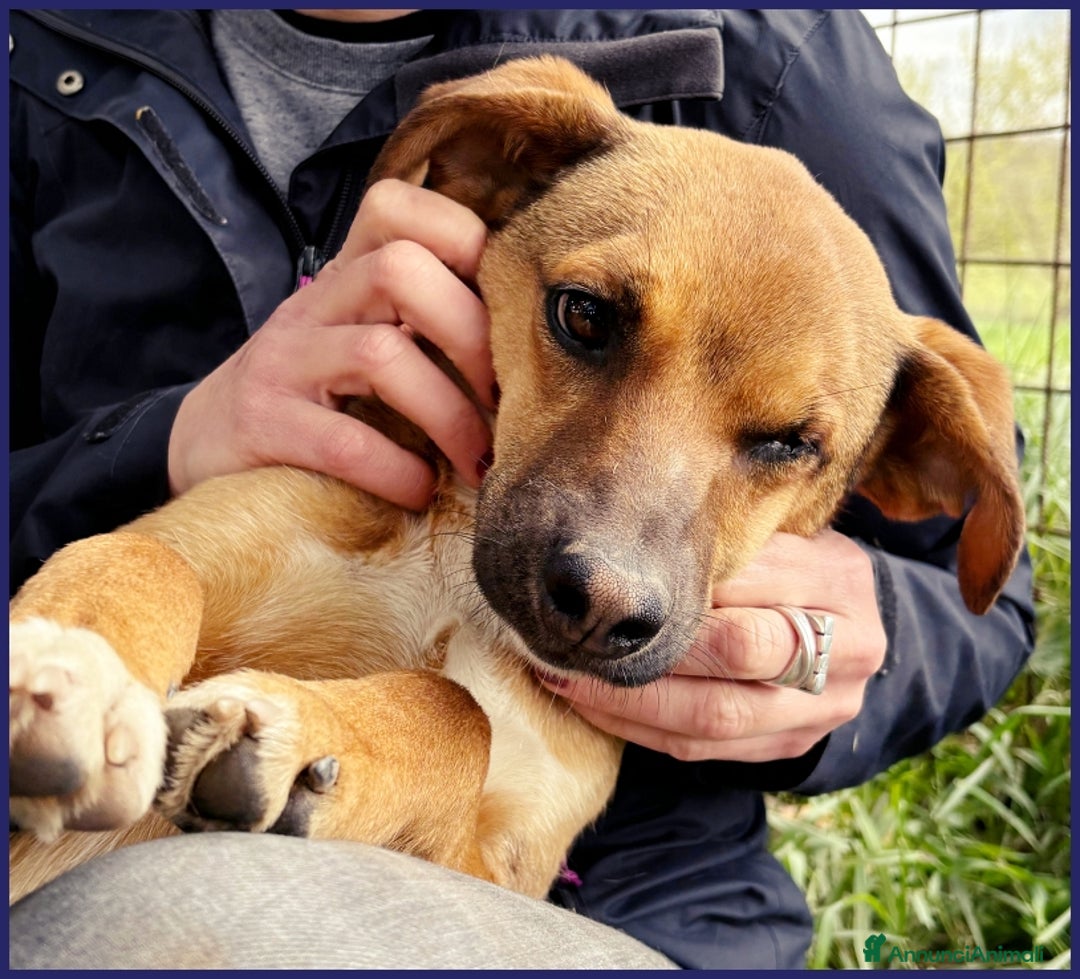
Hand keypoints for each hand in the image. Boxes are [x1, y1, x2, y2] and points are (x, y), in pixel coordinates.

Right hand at [168, 180, 495, 509]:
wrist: (202, 445)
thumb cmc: (311, 396)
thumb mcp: (357, 339)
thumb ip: (418, 324)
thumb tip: (524, 345)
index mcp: (343, 277)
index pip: (398, 209)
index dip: (465, 242)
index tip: (504, 310)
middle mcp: (312, 305)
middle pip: (401, 270)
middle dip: (474, 338)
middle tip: (505, 400)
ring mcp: (282, 360)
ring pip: (382, 355)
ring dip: (450, 416)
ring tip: (477, 461)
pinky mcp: (263, 425)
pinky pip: (346, 442)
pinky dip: (399, 471)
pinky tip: (418, 491)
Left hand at [536, 530, 886, 762]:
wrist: (854, 634)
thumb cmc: (795, 571)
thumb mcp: (784, 538)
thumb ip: (732, 540)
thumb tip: (626, 531)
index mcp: (840, 577)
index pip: (753, 575)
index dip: (680, 580)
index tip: (610, 576)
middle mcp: (847, 646)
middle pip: (739, 648)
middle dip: (651, 646)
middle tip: (579, 635)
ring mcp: (824, 707)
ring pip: (716, 713)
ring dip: (631, 700)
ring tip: (567, 679)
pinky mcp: (791, 745)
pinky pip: (705, 750)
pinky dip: (642, 730)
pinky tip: (594, 708)